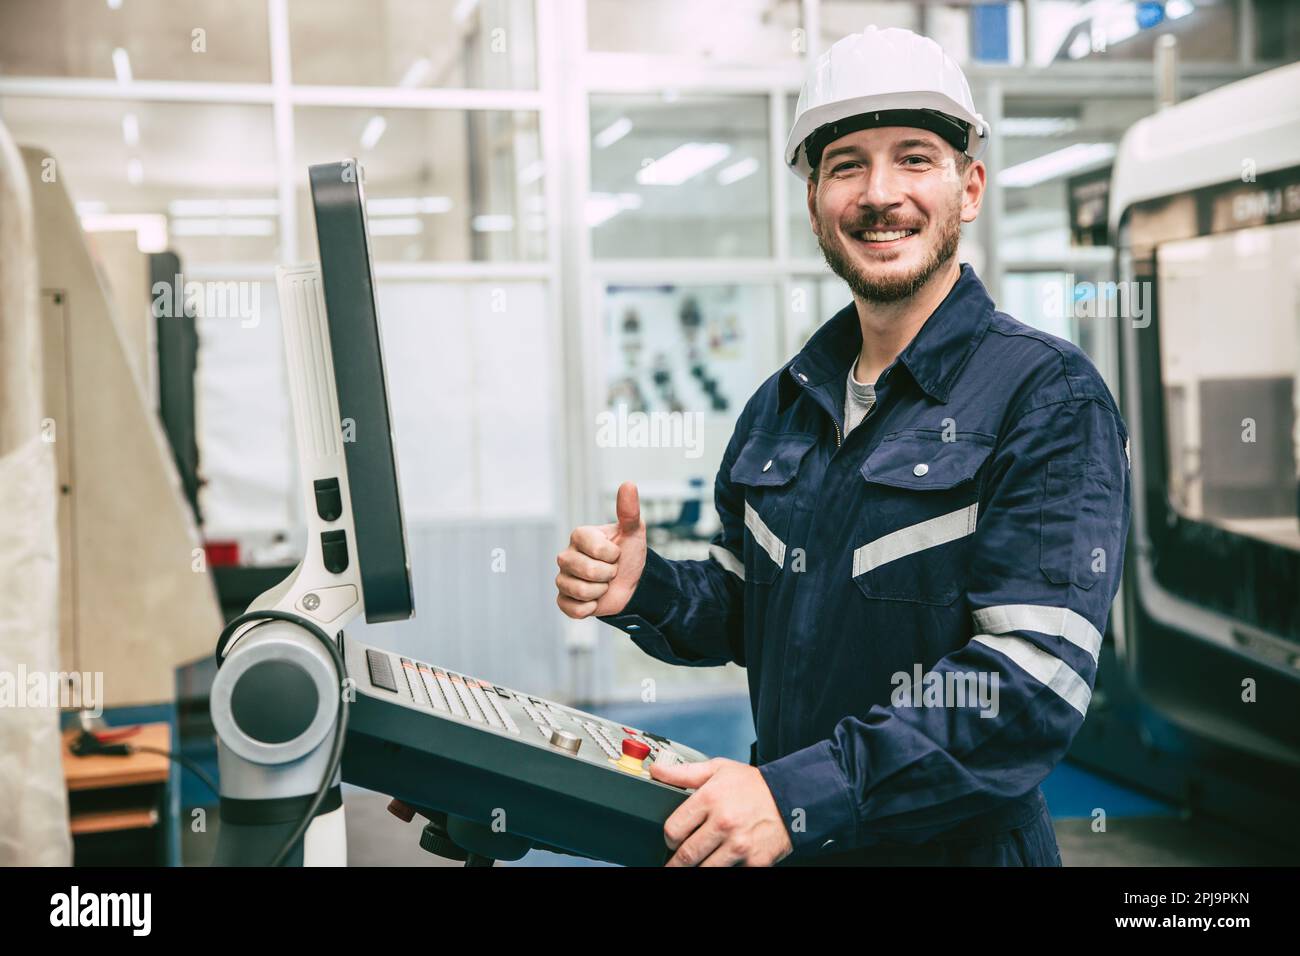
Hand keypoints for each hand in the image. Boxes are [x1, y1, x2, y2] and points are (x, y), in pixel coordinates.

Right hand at [555, 481, 646, 618]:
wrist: (631, 584)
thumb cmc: (629, 555)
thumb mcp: (634, 532)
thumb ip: (629, 511)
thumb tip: (628, 483)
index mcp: (579, 536)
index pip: (597, 550)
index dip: (613, 556)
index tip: (616, 554)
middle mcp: (566, 555)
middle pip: (588, 571)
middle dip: (609, 575)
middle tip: (611, 571)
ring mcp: (562, 578)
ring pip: (581, 591)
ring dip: (601, 592)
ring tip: (603, 585)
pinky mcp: (563, 599)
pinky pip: (573, 609)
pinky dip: (590, 608)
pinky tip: (594, 600)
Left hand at [652, 757, 793, 866]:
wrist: (794, 797)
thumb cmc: (754, 784)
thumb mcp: (719, 769)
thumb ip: (684, 773)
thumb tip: (656, 771)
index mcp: (710, 799)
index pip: (673, 829)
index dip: (669, 837)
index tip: (672, 840)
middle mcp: (724, 823)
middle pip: (686, 855)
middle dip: (676, 862)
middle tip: (673, 863)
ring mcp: (740, 845)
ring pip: (704, 870)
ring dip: (696, 868)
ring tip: (695, 864)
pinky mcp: (755, 862)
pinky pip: (729, 873)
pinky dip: (724, 868)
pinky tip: (723, 861)